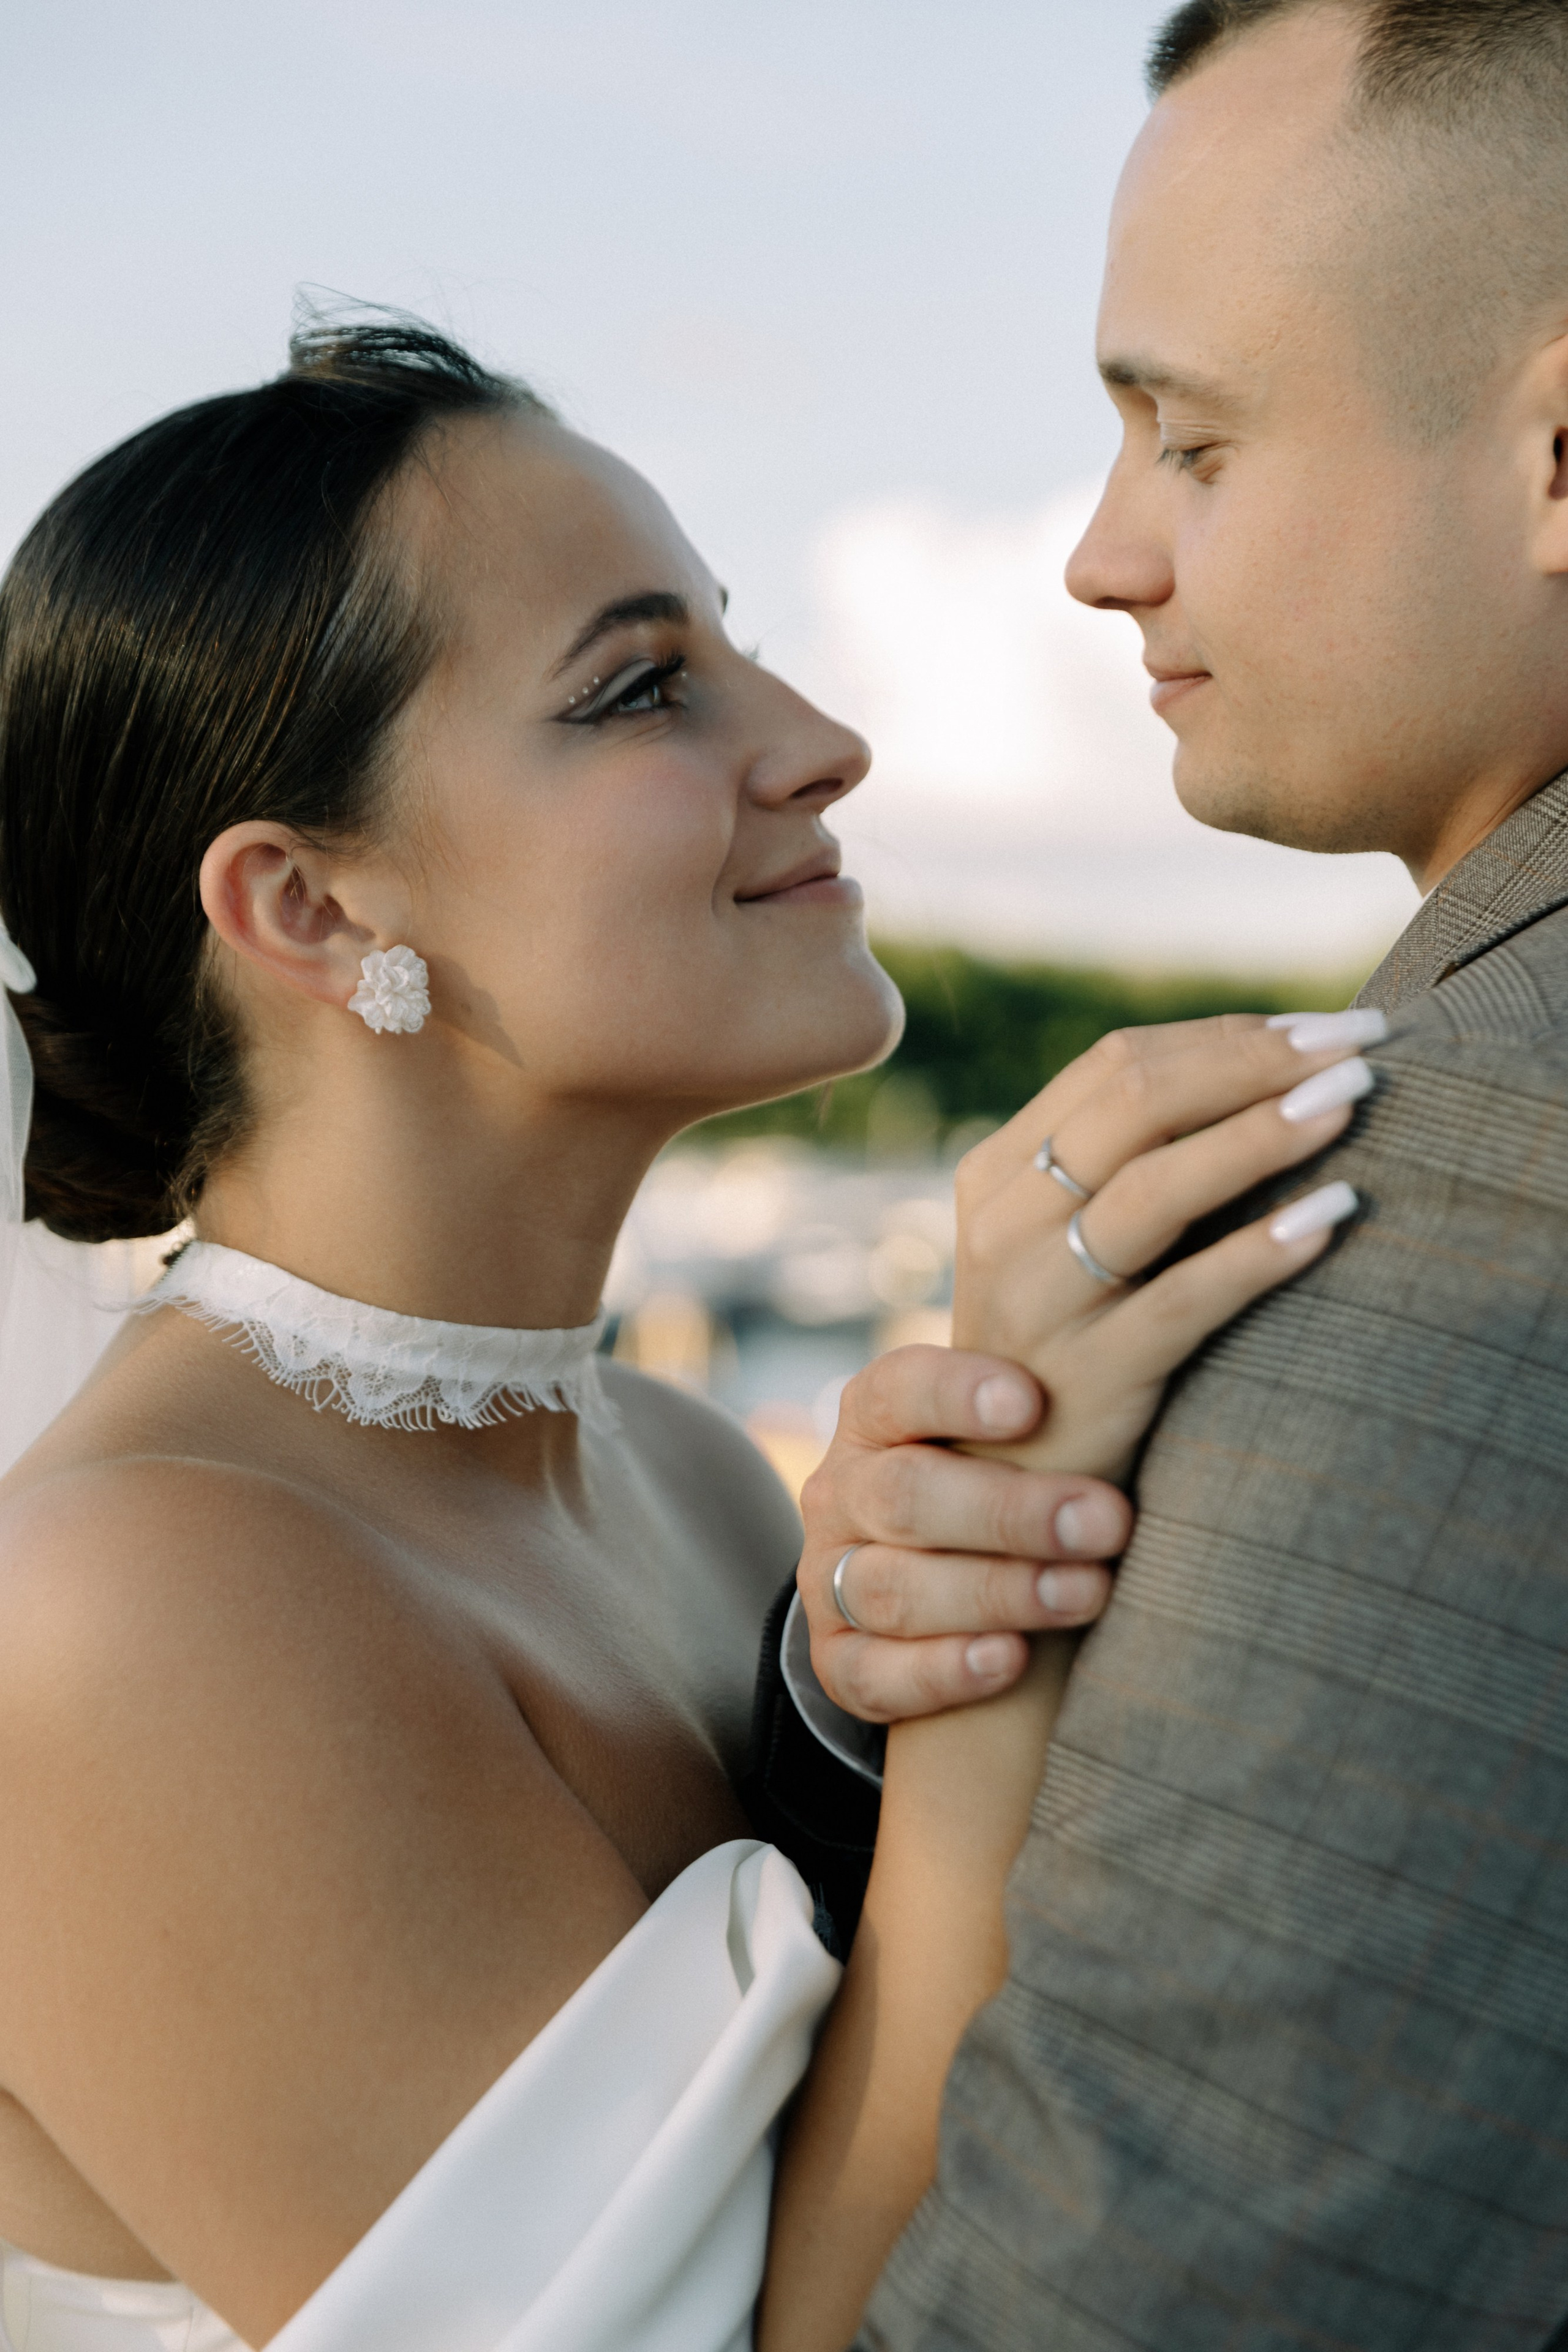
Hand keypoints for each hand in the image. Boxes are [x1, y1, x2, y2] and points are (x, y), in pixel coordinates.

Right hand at [796, 1342, 1132, 1722]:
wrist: (930, 1572)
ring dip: (995, 1592)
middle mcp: (844, 1491)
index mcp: (878, 1416)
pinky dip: (940, 1669)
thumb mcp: (1009, 1428)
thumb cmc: (1003, 1477)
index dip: (957, 1392)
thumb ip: (1056, 1378)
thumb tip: (1167, 1272)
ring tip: (1089, 1592)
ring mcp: (830, 1579)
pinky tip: (1009, 1662)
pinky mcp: (838, 1661)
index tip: (1032, 1399)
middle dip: (1008, 1510)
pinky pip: (869, 1674)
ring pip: (890, 1587)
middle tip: (1107, 1518)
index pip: (898, 1388)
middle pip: (904, 1495)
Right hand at [955, 1008, 1378, 1481]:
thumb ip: (1126, 1165)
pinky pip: (1187, 1299)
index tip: (1323, 1028)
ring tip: (1352, 1101)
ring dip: (1263, 1135)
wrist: (1005, 1489)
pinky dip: (1264, 1252)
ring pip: (1155, 1189)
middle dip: (1257, 1064)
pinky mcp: (1089, 1377)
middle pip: (1135, 1104)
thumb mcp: (1061, 1244)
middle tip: (1359, 1045)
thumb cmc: (1065, 1346)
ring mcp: (1039, 1303)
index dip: (1227, 1037)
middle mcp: (1003, 1226)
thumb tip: (1269, 1071)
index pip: (1116, 1067)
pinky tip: (1334, 1216)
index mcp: (996, 1172)